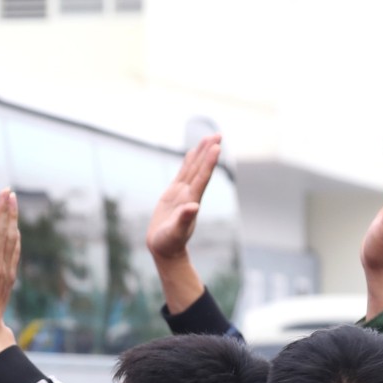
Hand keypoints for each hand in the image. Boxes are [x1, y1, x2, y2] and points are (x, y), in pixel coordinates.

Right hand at [0, 190, 20, 361]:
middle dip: (4, 210)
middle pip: (1, 233)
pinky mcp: (9, 275)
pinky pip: (14, 250)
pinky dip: (15, 235)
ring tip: (12, 200)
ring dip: (12, 218)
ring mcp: (5, 270)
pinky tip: (15, 226)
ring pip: (10, 238)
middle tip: (6, 190)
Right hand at [146, 134, 219, 313]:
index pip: (202, 178)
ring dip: (201, 153)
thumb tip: (194, 208)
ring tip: (208, 137)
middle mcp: (189, 195)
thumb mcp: (174, 233)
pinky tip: (192, 153)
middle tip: (218, 134)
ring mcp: (182, 194)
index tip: (217, 147)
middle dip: (209, 151)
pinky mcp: (173, 195)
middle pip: (200, 169)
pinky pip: (183, 174)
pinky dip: (188, 162)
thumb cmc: (169, 243)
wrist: (164, 249)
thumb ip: (184, 220)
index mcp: (191, 202)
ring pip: (193, 169)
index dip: (209, 162)